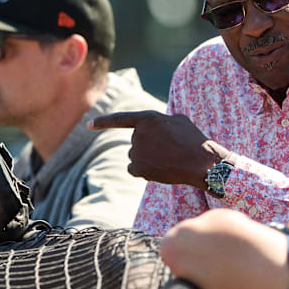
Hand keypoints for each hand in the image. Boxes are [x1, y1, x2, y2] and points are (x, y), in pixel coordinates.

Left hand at [87, 110, 230, 188]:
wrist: (200, 162)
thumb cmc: (193, 140)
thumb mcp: (178, 120)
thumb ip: (159, 121)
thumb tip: (154, 127)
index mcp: (147, 118)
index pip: (120, 119)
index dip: (103, 122)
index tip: (88, 125)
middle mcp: (138, 134)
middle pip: (135, 142)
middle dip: (148, 146)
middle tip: (170, 149)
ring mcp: (137, 152)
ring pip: (136, 156)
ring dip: (147, 158)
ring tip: (168, 159)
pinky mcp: (138, 168)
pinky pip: (134, 169)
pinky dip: (143, 170)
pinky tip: (159, 169)